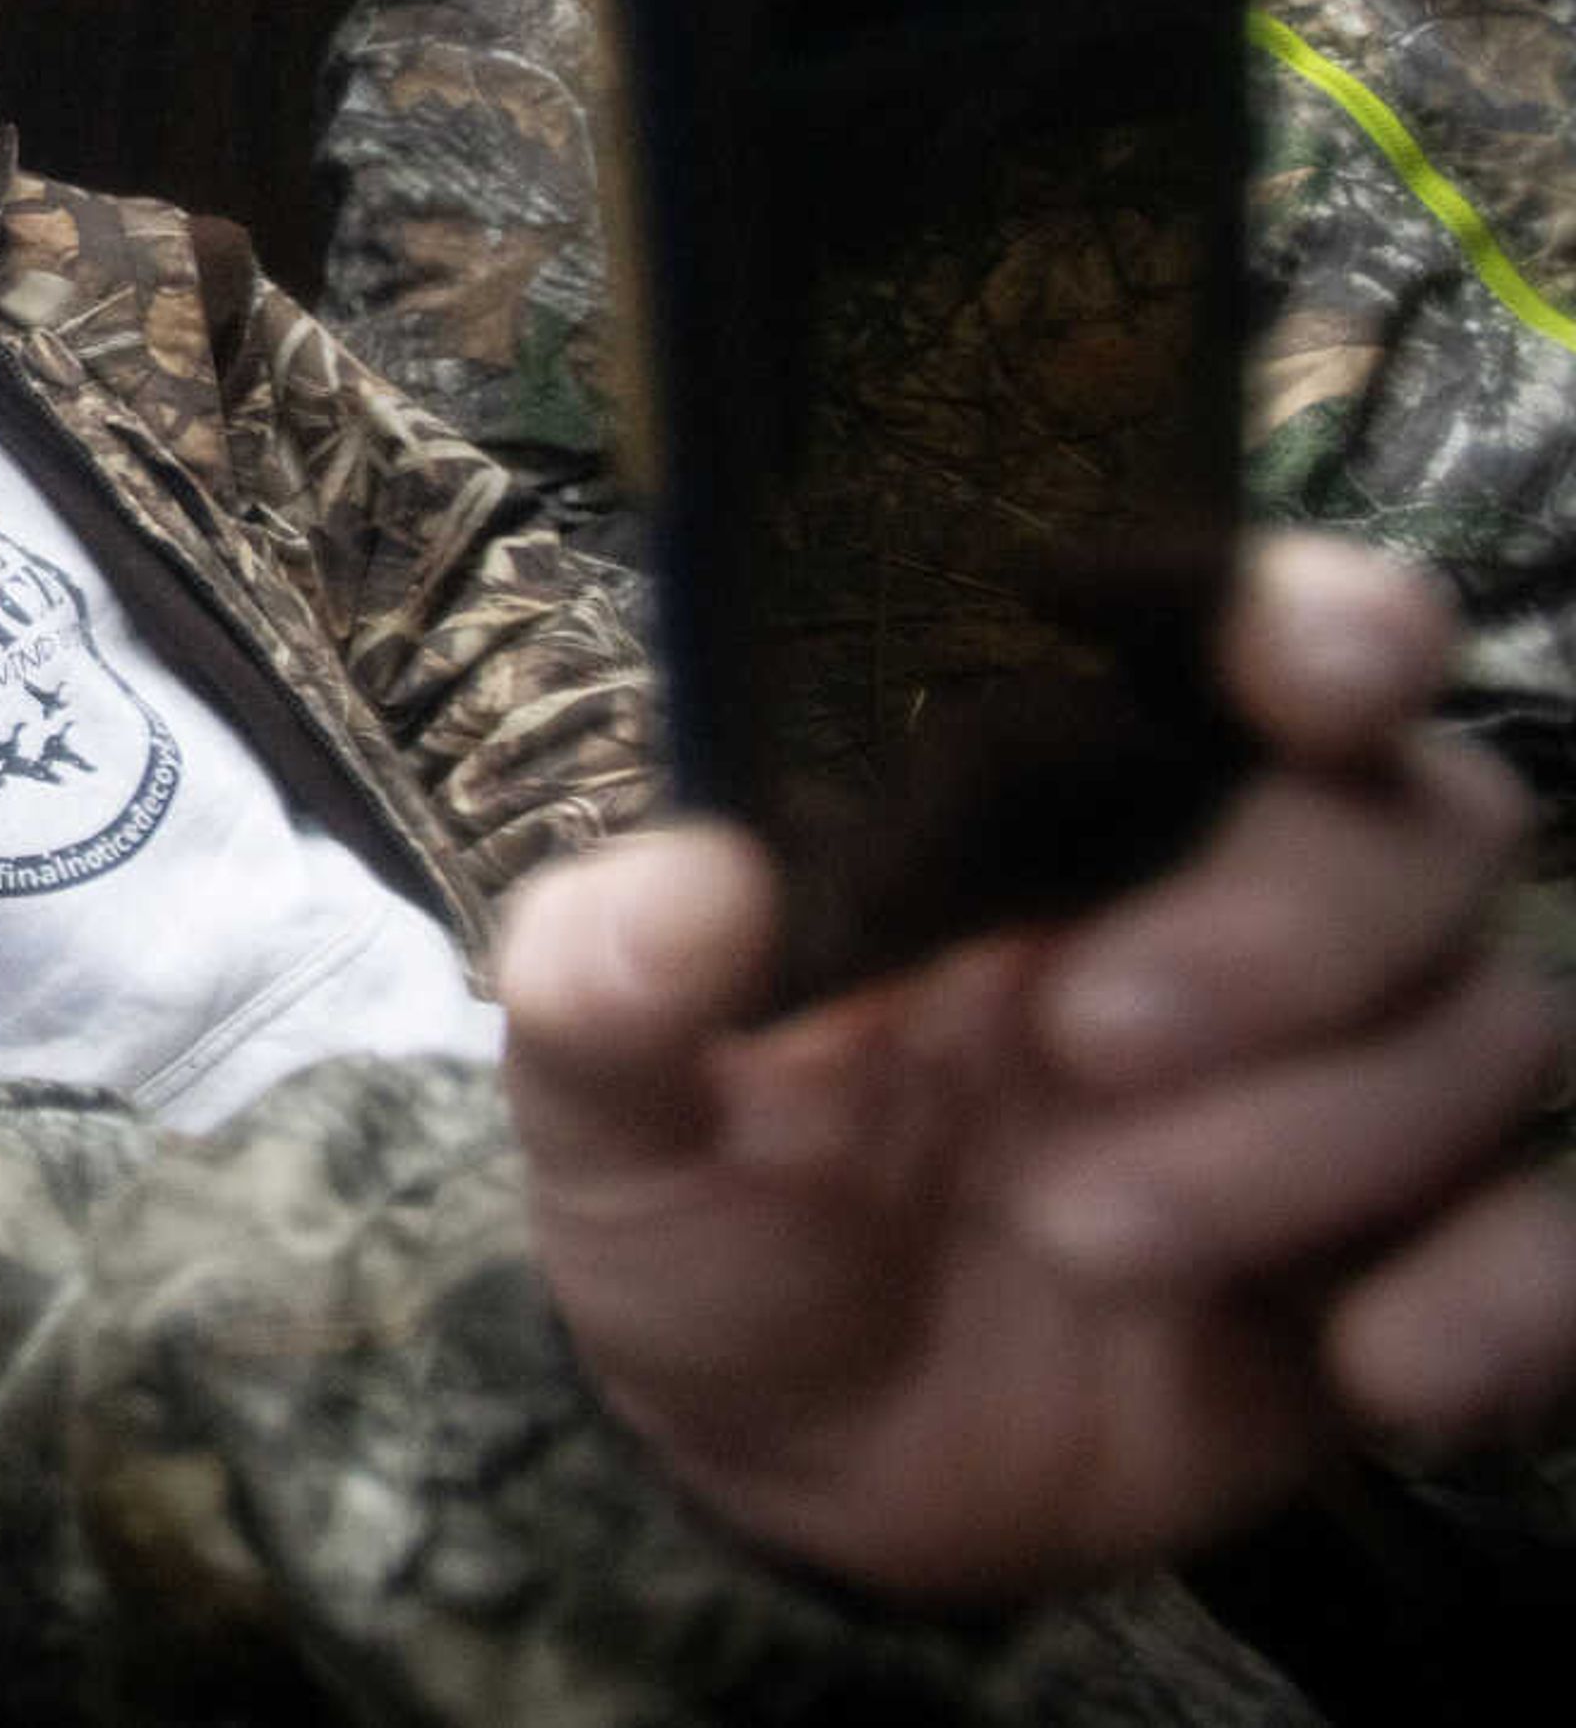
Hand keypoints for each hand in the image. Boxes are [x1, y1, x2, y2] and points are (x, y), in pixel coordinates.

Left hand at [501, 533, 1575, 1603]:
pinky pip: (1567, 1232)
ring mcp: (1340, 1087)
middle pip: (1412, 814)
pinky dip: (1510, 1294)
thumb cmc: (712, 1223)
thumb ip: (608, 988)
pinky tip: (1370, 1369)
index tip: (1326, 661)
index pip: (1228, 638)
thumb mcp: (608, 1117)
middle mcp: (1224, 911)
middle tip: (1087, 1041)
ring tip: (1086, 1238)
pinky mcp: (1412, 1260)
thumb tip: (686, 880)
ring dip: (1320, 1135)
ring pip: (1496, 1019)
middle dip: (1288, 922)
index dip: (1313, 616)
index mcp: (1040, 815)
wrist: (789, 1473)